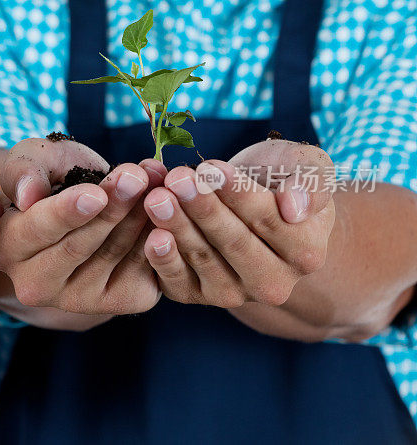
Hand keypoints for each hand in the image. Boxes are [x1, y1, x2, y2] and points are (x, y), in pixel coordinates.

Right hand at [0, 138, 165, 314]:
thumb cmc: (51, 178)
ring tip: (154, 180)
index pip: (37, 231)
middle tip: (138, 176)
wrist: (83, 205)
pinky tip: (167, 207)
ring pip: (114, 255)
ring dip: (140, 215)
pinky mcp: (117, 301)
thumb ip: (23, 171)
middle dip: (113, 208)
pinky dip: (158, 236)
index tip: (96, 194)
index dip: (67, 213)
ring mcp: (76, 299)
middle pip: (78, 247)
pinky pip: (143, 270)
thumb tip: (27, 196)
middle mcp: (35, 284)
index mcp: (6, 249)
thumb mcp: (32, 160)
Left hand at [143, 139, 334, 307]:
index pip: (268, 221)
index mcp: (307, 253)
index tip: (211, 168)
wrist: (249, 205)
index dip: (237, 194)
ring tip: (157, 197)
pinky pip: (178, 280)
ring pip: (203, 259)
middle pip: (234, 243)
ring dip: (178, 227)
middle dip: (203, 209)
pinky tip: (151, 236)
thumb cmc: (278, 179)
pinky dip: (163, 259)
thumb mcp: (307, 169)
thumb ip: (312, 185)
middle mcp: (273, 283)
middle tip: (177, 180)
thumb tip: (295, 207)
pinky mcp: (195, 295)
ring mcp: (233, 293)